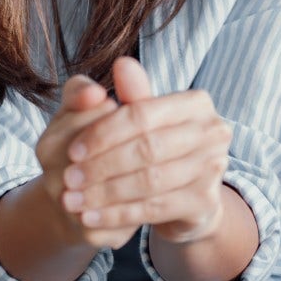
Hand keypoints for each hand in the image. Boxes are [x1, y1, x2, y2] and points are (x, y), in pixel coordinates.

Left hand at [53, 56, 234, 248]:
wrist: (184, 198)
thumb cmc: (156, 148)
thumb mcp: (139, 119)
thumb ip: (128, 92)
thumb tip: (122, 64)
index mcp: (197, 103)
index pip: (142, 115)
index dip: (104, 133)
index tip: (72, 150)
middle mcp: (213, 132)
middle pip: (147, 149)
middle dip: (101, 165)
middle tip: (67, 179)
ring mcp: (214, 168)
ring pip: (149, 182)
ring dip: (105, 193)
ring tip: (72, 201)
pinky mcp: (206, 202)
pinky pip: (154, 209)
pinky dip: (118, 214)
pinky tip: (91, 217)